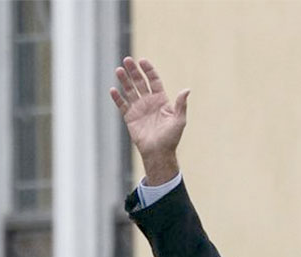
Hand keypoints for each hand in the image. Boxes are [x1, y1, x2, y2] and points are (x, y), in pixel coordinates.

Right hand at [109, 57, 189, 184]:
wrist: (158, 153)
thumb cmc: (171, 138)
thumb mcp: (179, 120)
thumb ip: (181, 105)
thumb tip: (187, 90)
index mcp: (161, 100)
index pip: (153, 80)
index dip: (148, 70)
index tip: (142, 61)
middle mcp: (149, 102)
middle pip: (139, 82)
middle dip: (133, 71)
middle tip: (127, 60)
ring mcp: (138, 109)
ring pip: (129, 91)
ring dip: (124, 80)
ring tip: (118, 70)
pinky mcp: (130, 118)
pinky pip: (122, 105)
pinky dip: (117, 98)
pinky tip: (113, 89)